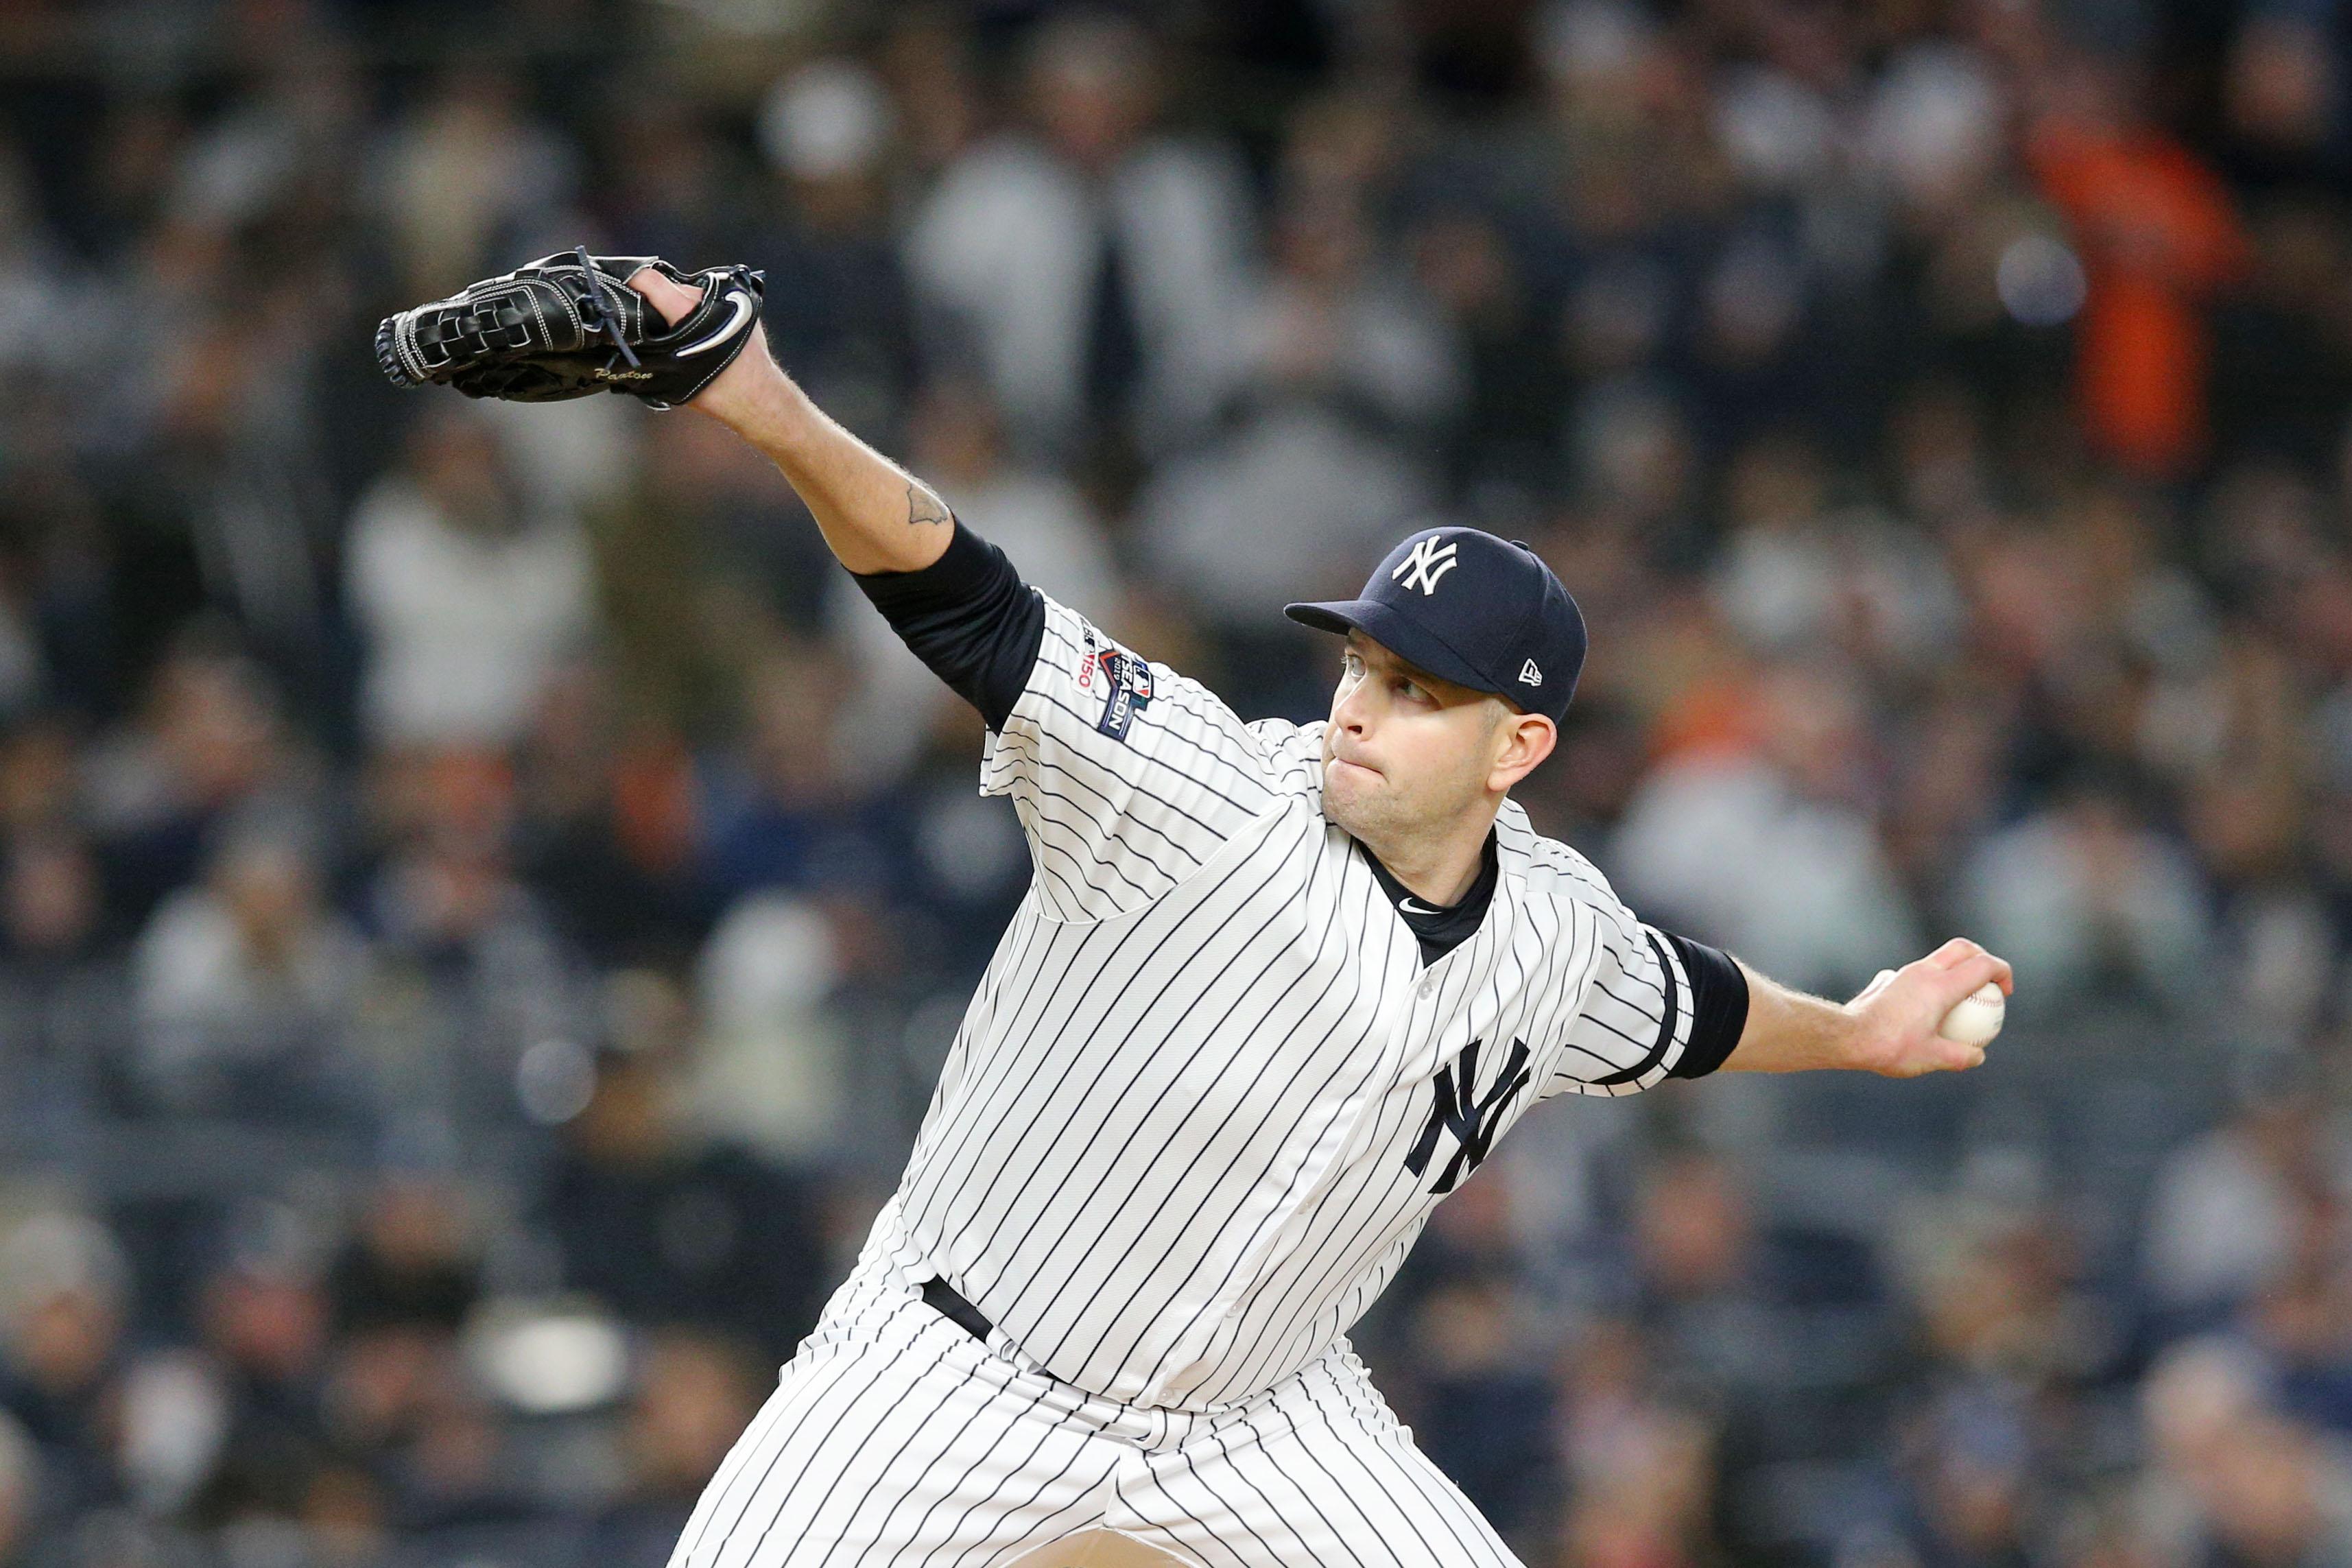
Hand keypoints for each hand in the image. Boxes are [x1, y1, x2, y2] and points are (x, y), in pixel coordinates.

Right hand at [624, 263, 785, 426]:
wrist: (759, 397)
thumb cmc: (716, 393)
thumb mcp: (671, 376)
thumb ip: (648, 351)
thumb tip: (623, 342)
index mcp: (689, 312)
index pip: (650, 280)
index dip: (631, 282)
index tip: (621, 289)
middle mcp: (708, 299)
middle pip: (669, 285)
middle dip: (654, 299)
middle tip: (647, 319)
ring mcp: (726, 297)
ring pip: (688, 292)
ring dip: (677, 305)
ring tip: (675, 327)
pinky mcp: (739, 301)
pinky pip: (708, 298)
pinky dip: (698, 309)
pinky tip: (698, 328)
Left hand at [1843, 937, 2013, 1076]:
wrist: (1847, 1036)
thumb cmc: (1891, 1047)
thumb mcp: (1933, 1058)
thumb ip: (1961, 1056)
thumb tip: (1978, 1056)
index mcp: (1941, 986)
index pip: (1984, 965)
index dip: (2003, 972)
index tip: (2005, 992)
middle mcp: (1923, 972)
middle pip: (1962, 948)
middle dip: (1982, 958)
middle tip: (1989, 981)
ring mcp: (1903, 973)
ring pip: (1938, 958)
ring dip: (1955, 969)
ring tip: (1961, 997)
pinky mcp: (1887, 980)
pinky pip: (1916, 974)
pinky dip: (1930, 982)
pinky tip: (1924, 1008)